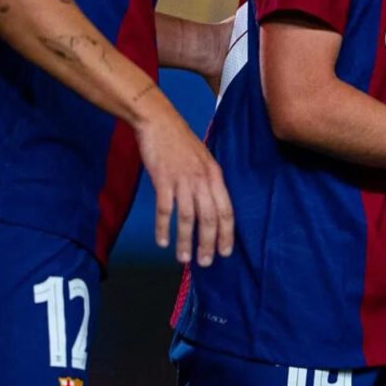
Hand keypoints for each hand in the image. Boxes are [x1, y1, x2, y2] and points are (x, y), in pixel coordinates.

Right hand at [139, 106, 233, 265]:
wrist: (159, 122)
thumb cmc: (180, 141)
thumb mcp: (203, 160)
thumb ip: (208, 182)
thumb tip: (211, 206)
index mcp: (215, 175)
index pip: (226, 210)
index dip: (226, 233)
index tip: (225, 251)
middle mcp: (202, 179)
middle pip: (210, 218)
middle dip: (208, 243)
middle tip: (205, 262)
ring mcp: (182, 180)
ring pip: (188, 218)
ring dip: (186, 240)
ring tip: (184, 258)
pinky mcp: (163, 180)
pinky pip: (165, 209)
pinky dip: (164, 227)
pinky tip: (163, 241)